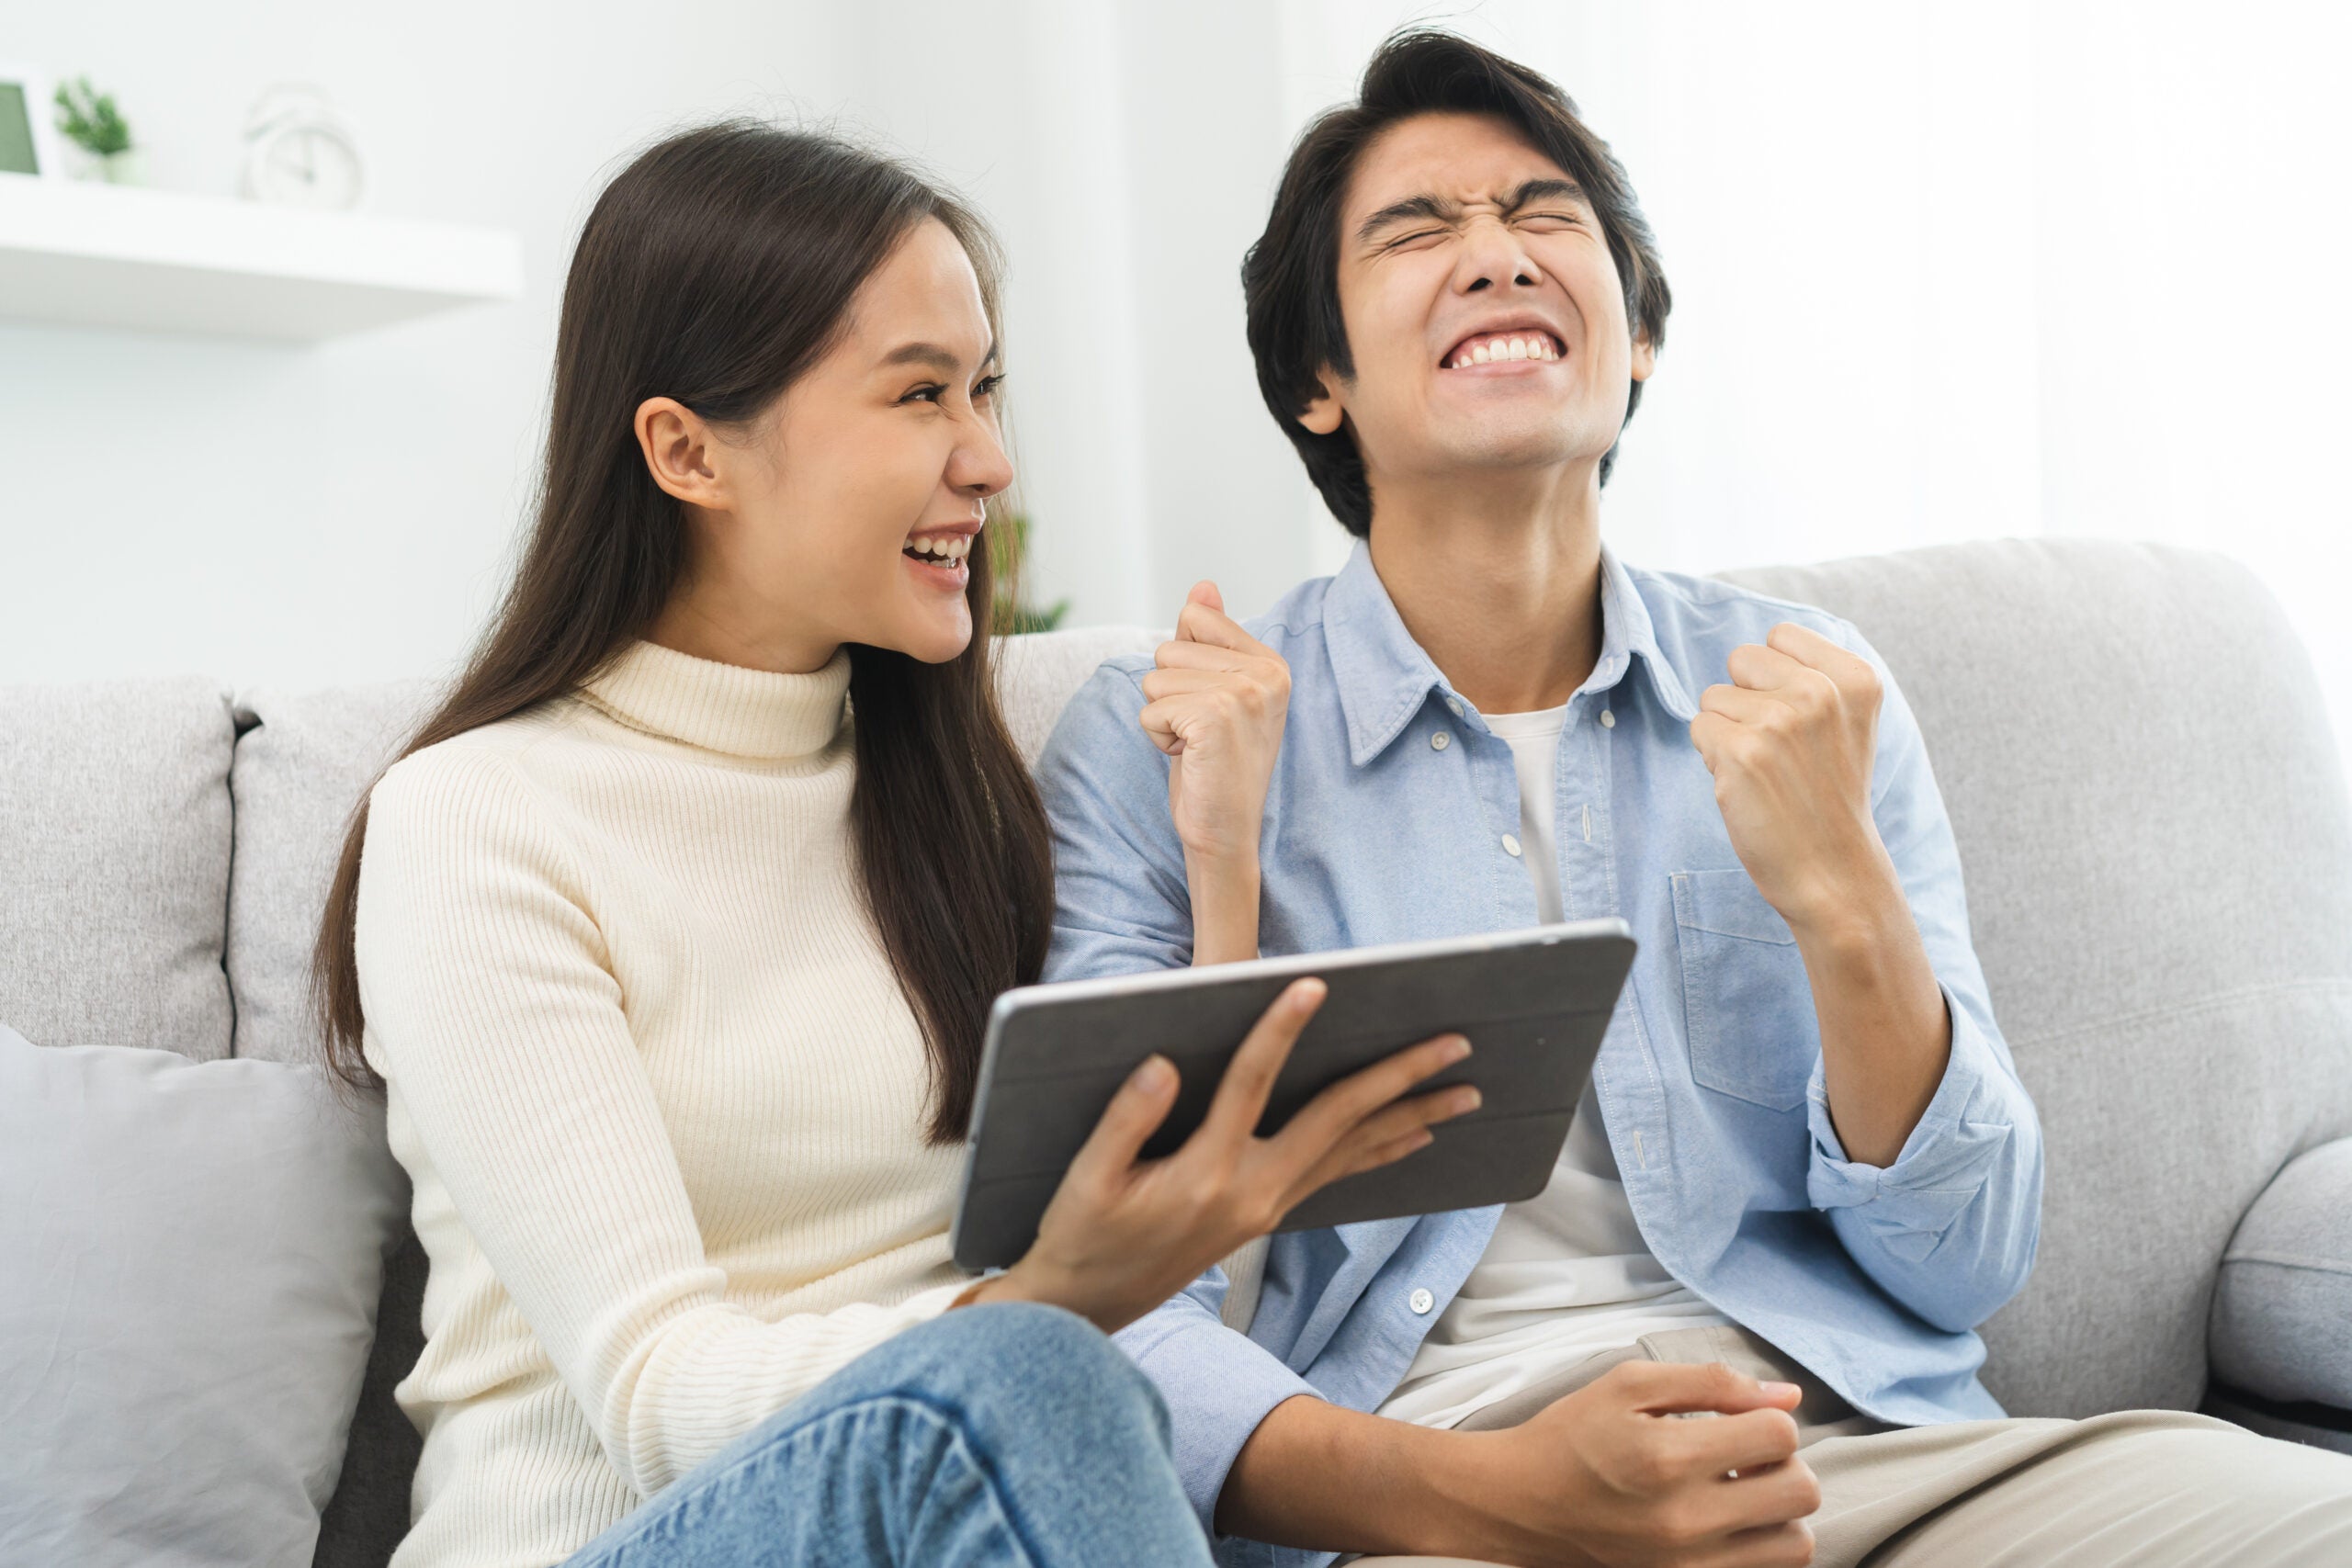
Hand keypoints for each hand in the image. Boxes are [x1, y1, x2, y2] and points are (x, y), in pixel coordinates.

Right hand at [965, 978, 1477, 1334]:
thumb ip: (1127, 1120)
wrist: (1087, 1309)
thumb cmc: (1080, 1237)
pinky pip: (1340, 1174)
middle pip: (1339, 1122)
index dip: (1280, 1030)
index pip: (1252, 1085)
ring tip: (1466, 1091)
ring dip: (1412, 1116)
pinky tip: (1416, 1136)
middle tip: (1457, 1042)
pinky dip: (1382, 1151)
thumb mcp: (1087, 1178)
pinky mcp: (1267, 1215)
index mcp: (1205, 1173)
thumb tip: (1165, 1065)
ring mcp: (1267, 1207)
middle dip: (1401, 1078)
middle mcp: (1251, 1191)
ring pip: (1352, 1150)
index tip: (1314, 985)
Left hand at [1140, 582, 1290, 868]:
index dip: (1184, 665)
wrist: (1225, 831)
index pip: (1195, 617)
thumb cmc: (1215, 764)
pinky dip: (1157, 738)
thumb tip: (1202, 587)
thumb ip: (1210, 638)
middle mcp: (1266, 673)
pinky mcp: (1214, 718)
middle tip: (1201, 734)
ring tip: (1196, 746)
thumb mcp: (1214, 692)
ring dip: (1162, 717)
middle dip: (1170, 694)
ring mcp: (1243, 694)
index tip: (1209, 706)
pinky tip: (1189, 758)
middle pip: (1168, 648)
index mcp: (1271, 662)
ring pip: (1155, 677)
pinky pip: (1151, 709)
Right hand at [1442, 1362, 1819, 1566]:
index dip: (1768, 1415)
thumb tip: (1788, 1395)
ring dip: (1781, 1510)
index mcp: (1668, 1457)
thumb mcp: (1629, 1385)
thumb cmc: (1571, 1436)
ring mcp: (1688, 1564)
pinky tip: (1730, 1519)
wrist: (1520, 1503)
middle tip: (1746, 1453)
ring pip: (1797, 1543)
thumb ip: (1712, 1382)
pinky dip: (1763, 1543)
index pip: (1779, 1434)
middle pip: (1802, 1491)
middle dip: (1784, 1462)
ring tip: (1742, 1490)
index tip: (1738, 1417)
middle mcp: (1685, 1519)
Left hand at [1688, 623, 1890, 933]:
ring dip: (1728, 731)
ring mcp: (1778, 721)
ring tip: (1765, 770)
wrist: (1833, 869)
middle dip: (1746, 697)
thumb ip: (1815, 676)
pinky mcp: (1740, 752)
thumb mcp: (1849, 723)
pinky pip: (1699, 728)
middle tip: (1777, 747)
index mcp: (1854, 678)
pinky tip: (1747, 785)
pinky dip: (1713, 757)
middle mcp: (1819, 692)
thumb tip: (1755, 649)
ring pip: (1714, 696)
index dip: (1774, 675)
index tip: (1796, 716)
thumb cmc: (1830, 795)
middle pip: (1741, 658)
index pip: (1780, 635)